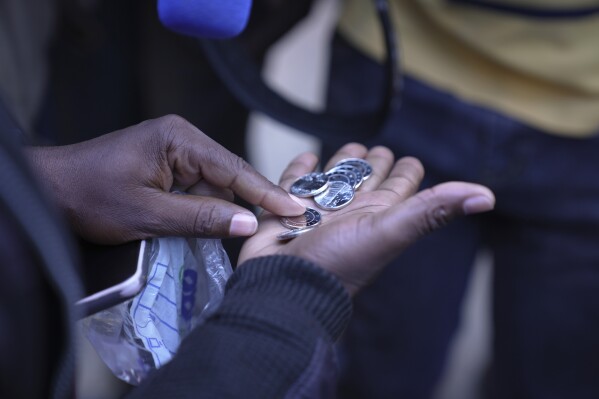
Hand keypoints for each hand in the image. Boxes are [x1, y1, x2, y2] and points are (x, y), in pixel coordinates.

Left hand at [25, 115, 304, 243]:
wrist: (50, 190)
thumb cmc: (90, 198)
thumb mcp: (148, 214)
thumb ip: (201, 217)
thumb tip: (249, 223)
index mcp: (178, 139)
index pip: (233, 168)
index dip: (265, 192)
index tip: (295, 208)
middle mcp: (181, 139)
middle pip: (228, 175)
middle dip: (248, 201)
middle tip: (282, 221)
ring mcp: (174, 151)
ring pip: (215, 184)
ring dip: (226, 207)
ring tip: (249, 224)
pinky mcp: (167, 166)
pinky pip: (198, 188)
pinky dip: (207, 207)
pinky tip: (214, 222)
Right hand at [239, 143, 494, 295]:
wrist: (283, 286)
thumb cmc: (337, 263)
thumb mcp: (390, 231)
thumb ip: (431, 210)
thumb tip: (488, 197)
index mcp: (378, 214)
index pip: (400, 186)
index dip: (408, 171)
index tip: (411, 161)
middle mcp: (350, 210)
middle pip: (367, 179)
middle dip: (373, 161)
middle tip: (378, 149)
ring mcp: (317, 210)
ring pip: (333, 178)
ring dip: (341, 161)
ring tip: (349, 148)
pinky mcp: (284, 209)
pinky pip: (294, 183)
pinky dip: (300, 170)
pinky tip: (307, 158)